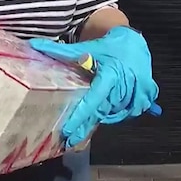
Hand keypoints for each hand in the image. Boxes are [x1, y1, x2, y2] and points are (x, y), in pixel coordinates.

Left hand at [30, 26, 158, 148]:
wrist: (134, 41)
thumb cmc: (107, 46)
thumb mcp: (85, 48)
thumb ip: (59, 51)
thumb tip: (33, 45)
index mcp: (111, 74)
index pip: (94, 100)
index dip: (81, 117)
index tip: (68, 132)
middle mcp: (126, 85)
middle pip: (103, 112)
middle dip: (86, 125)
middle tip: (70, 140)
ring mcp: (140, 92)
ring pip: (116, 114)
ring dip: (102, 119)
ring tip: (87, 124)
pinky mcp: (147, 95)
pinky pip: (130, 112)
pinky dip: (119, 114)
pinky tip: (108, 114)